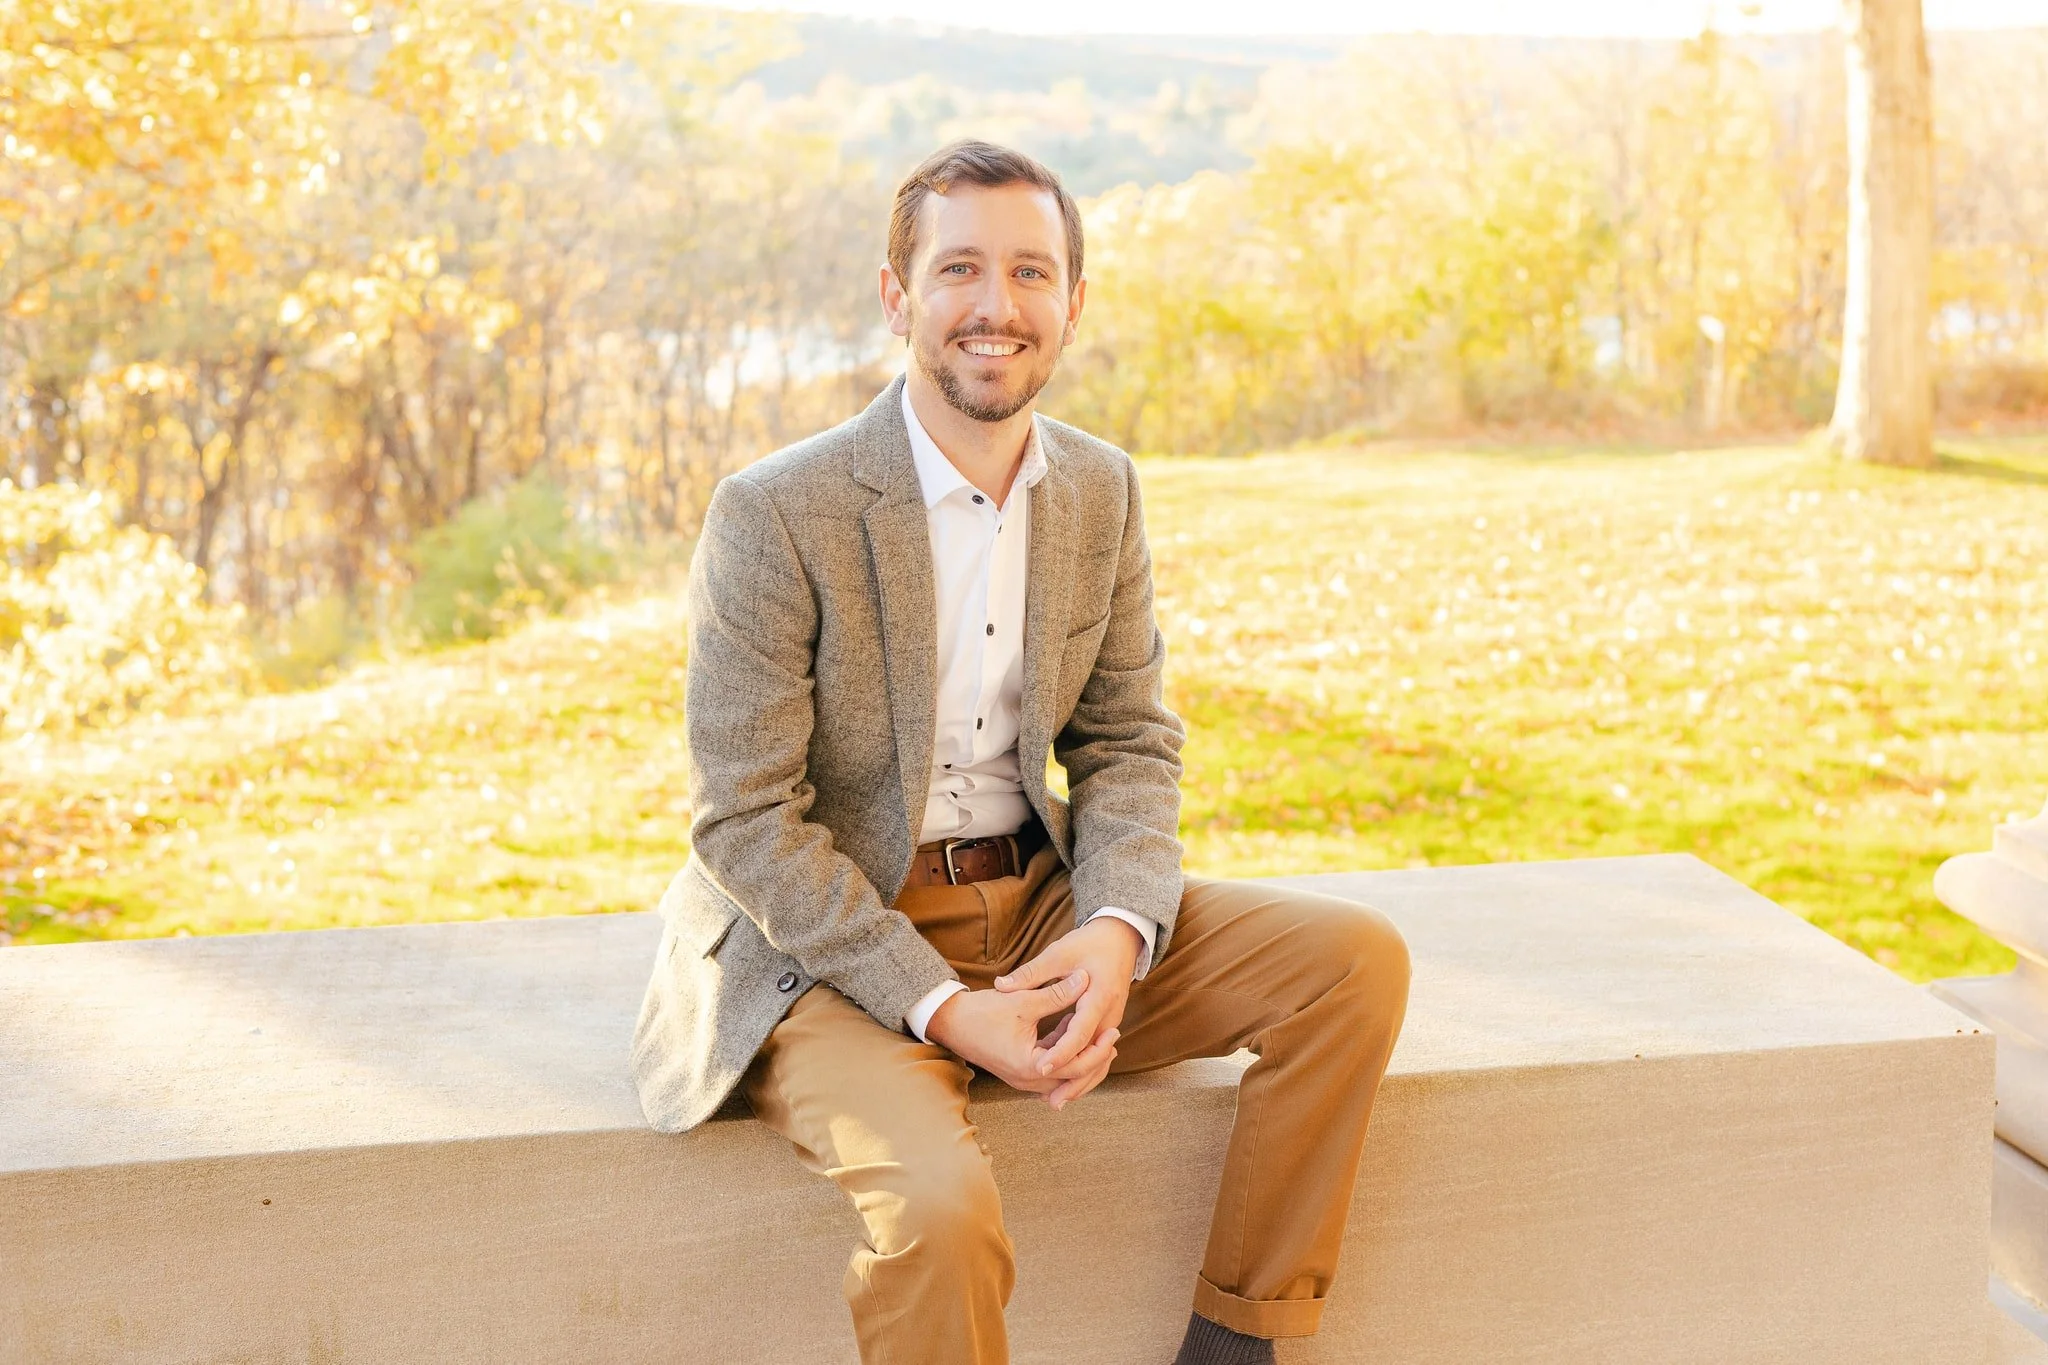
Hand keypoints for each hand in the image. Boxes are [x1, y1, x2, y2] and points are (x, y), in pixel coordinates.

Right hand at [925, 968, 1120, 1108]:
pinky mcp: (1019, 1070)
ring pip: (1063, 1078)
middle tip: (1114, 1039)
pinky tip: (1075, 1036)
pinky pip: (1051, 1071)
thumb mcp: (1023, 1001)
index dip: (1098, 1049)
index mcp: (1030, 1066)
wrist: (949, 1022)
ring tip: (1101, 1040)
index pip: (1077, 1066)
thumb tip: (1085, 978)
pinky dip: (1066, 1058)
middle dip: (1095, 1060)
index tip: (1113, 1030)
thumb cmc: (982, 1012)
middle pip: (1073, 1079)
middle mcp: (1027, 1080)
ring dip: (1081, 1061)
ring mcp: (1022, 1078)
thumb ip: (1057, 993)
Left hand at [991, 916, 1142, 1108]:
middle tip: (1051, 1102)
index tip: (1040, 1068)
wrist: (1121, 937)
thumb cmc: (1090, 942)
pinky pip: (1094, 1049)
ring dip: (1079, 1079)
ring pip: (1097, 1059)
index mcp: (1100, 996)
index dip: (1060, 1052)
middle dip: (1074, 1080)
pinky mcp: (1106, 1022)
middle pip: (1093, 1055)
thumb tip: (1001, 985)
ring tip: (1056, 1100)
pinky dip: (1081, 1064)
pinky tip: (1061, 1075)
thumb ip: (1031, 973)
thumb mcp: (1059, 953)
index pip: (1079, 1032)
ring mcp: (1111, 1019)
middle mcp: (1111, 1013)